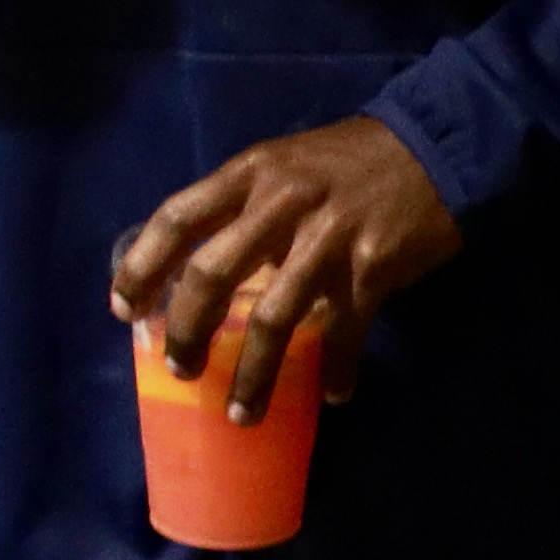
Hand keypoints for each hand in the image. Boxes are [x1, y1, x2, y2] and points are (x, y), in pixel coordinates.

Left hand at [110, 116, 458, 412]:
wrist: (435, 147)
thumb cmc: (350, 161)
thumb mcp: (285, 164)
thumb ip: (245, 206)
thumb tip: (204, 271)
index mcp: (251, 173)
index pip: (177, 218)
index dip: (142, 267)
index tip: (123, 309)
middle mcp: (282, 202)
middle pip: (214, 273)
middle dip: (187, 330)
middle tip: (180, 368)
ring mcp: (328, 237)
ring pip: (274, 318)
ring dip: (253, 375)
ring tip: (240, 412)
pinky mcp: (373, 267)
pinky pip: (343, 332)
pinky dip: (335, 369)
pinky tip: (331, 393)